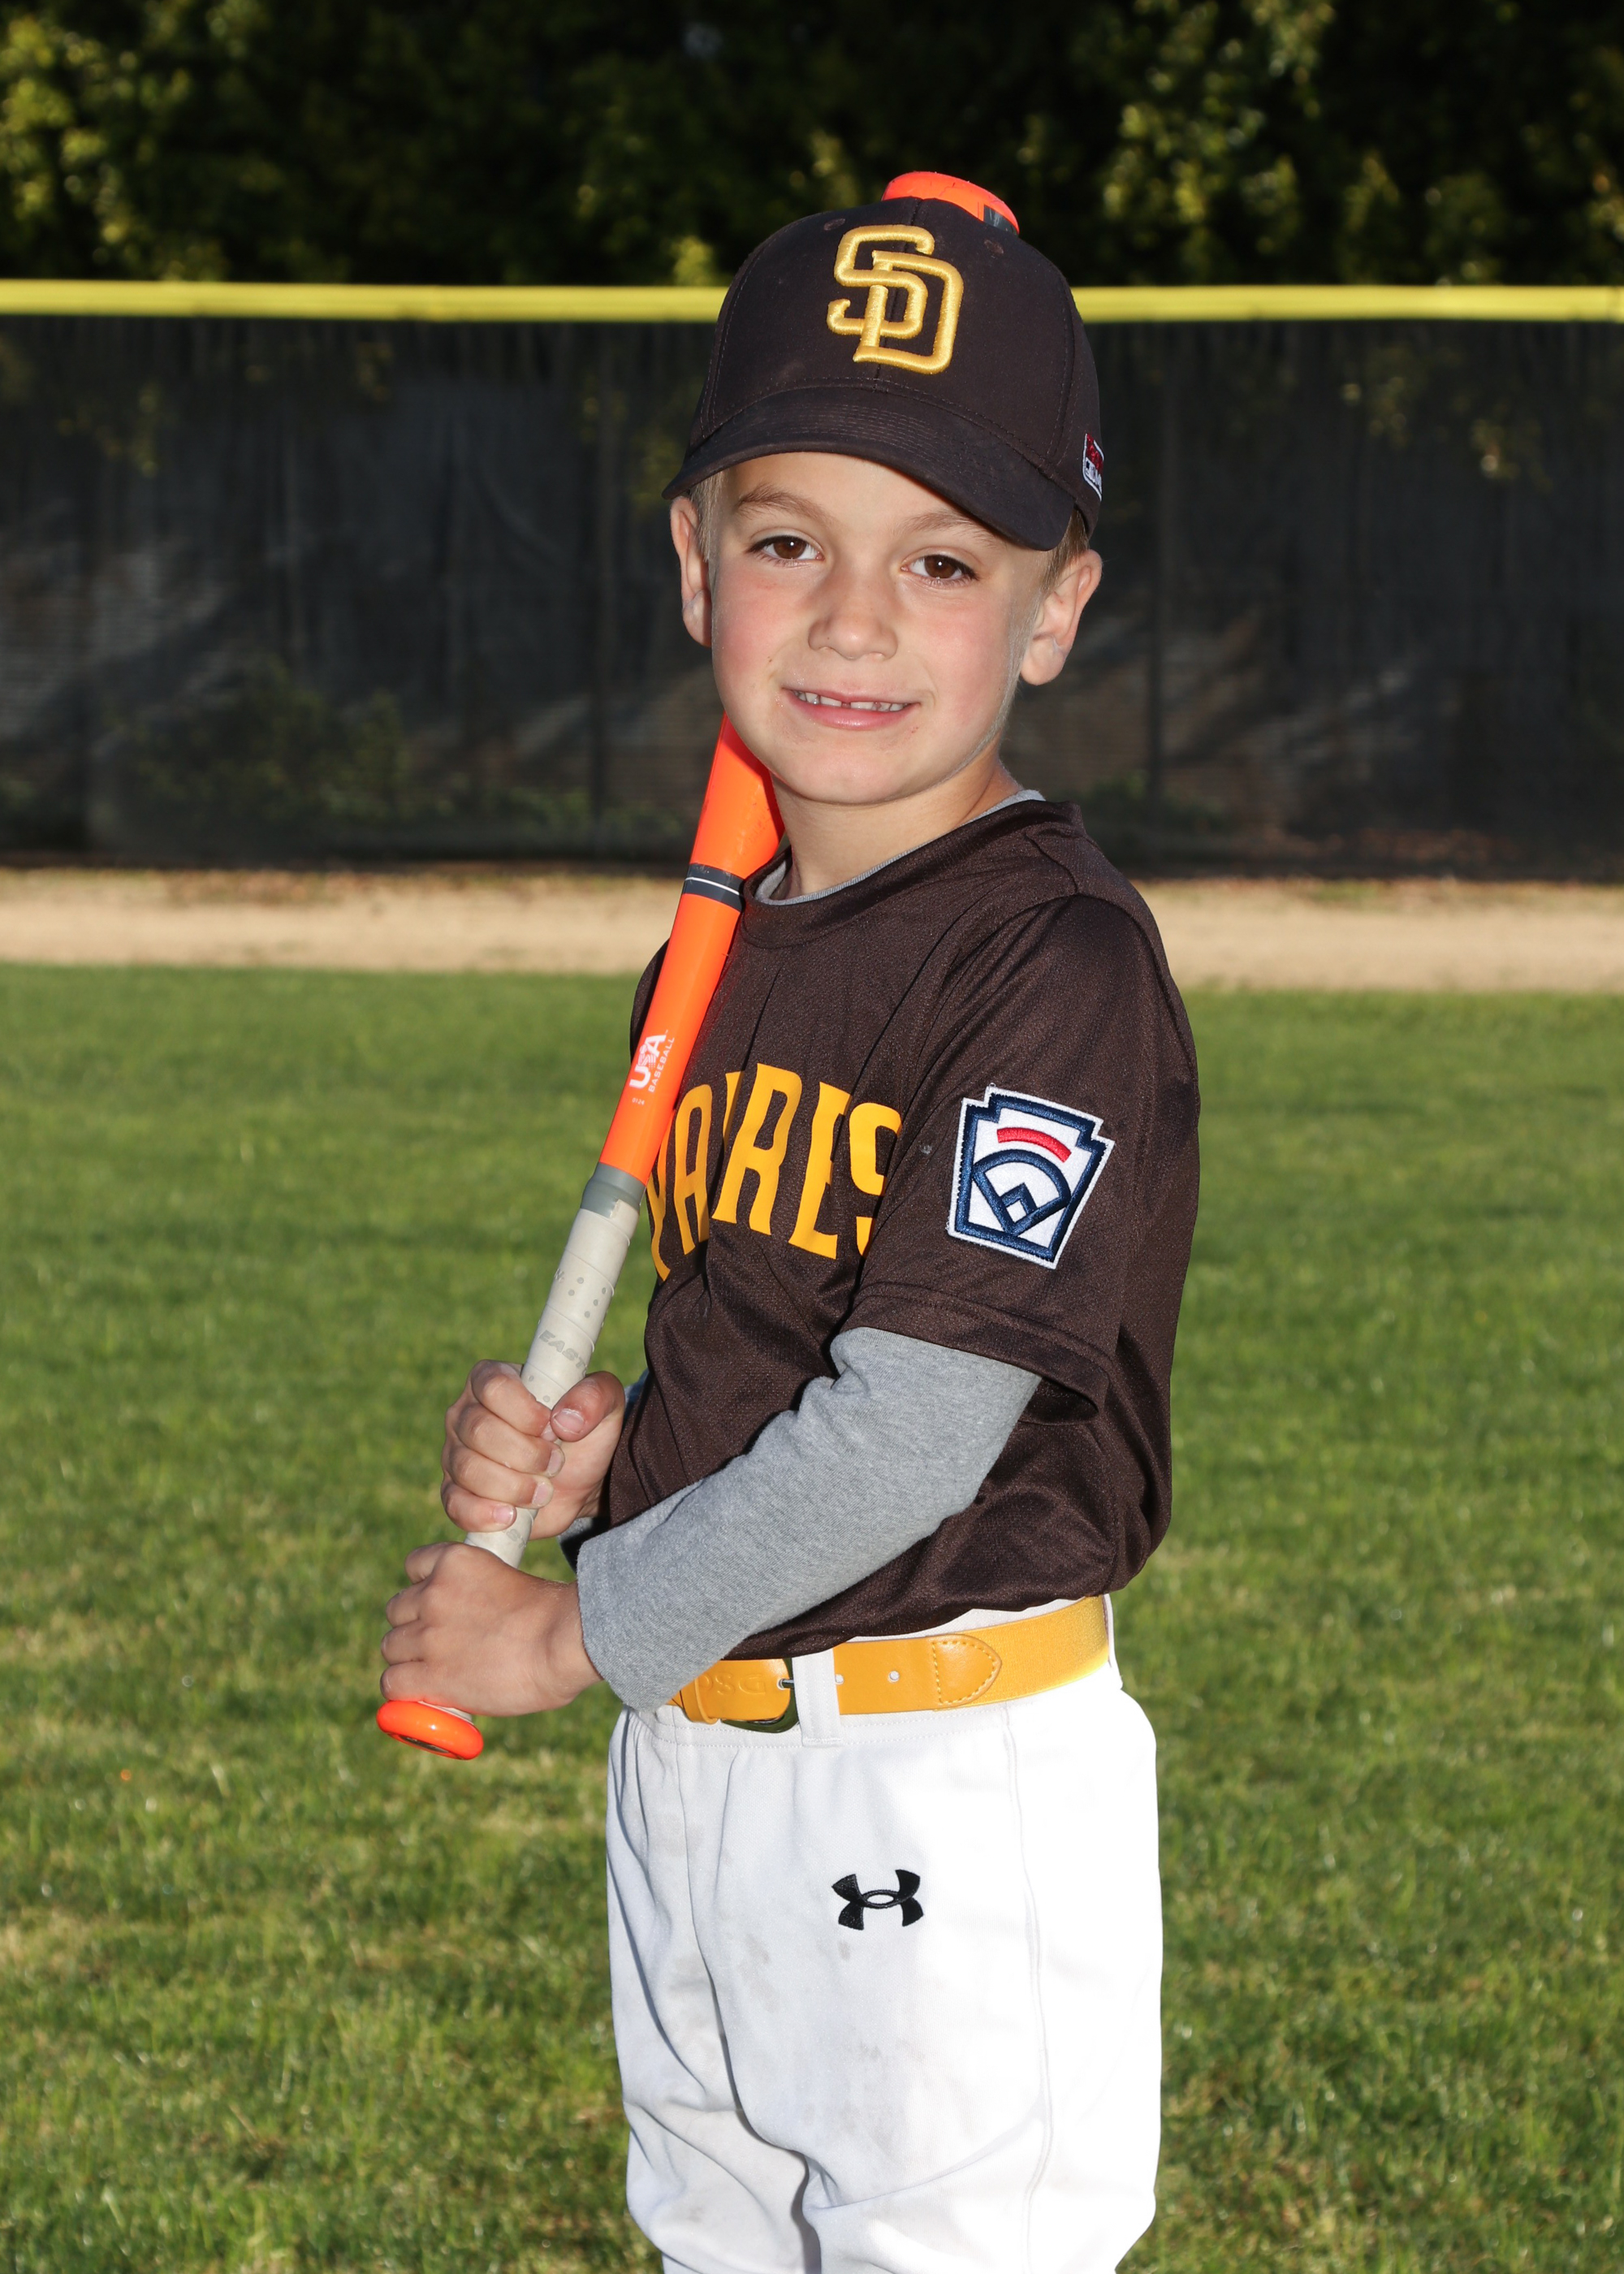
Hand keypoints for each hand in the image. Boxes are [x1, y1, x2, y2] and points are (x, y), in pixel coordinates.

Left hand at [381, 1544, 599, 1716]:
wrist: (564, 1642)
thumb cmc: (554, 1617)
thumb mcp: (510, 1582)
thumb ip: (483, 1594)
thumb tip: (481, 1625)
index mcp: (455, 1561)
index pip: (413, 1566)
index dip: (424, 1588)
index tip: (439, 1605)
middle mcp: (433, 1593)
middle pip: (397, 1611)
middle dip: (413, 1626)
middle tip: (438, 1644)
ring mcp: (428, 1634)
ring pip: (391, 1647)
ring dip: (408, 1660)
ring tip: (432, 1672)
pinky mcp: (429, 1673)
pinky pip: (392, 1683)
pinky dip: (403, 1690)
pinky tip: (421, 1695)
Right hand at [441, 1361, 623, 1539]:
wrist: (581, 1481)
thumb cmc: (586, 1431)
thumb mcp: (605, 1403)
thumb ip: (594, 1396)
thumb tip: (563, 1419)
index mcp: (492, 1379)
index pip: (494, 1387)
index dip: (526, 1412)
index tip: (553, 1429)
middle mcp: (466, 1413)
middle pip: (478, 1430)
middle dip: (526, 1454)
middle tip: (555, 1464)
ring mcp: (456, 1454)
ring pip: (468, 1469)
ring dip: (514, 1486)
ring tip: (544, 1491)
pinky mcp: (456, 1493)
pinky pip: (455, 1504)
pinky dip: (484, 1514)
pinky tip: (512, 1516)